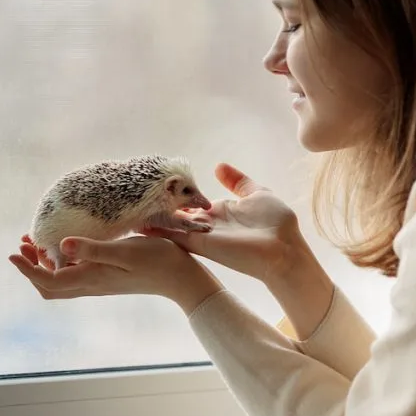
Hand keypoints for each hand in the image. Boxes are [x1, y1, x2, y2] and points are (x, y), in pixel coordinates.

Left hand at [8, 234, 223, 312]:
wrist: (182, 278)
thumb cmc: (156, 261)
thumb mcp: (124, 251)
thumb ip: (93, 249)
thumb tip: (61, 245)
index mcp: (90, 278)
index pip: (47, 280)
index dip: (26, 269)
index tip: (12, 254)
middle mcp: (91, 284)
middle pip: (49, 286)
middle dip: (31, 268)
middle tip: (23, 246)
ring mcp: (99, 283)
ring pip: (61, 282)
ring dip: (44, 265)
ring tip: (37, 243)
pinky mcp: (108, 278)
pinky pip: (75, 276)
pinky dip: (62, 263)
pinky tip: (67, 247)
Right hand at [144, 163, 315, 284]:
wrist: (284, 249)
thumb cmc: (276, 223)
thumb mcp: (257, 193)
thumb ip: (237, 181)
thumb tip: (218, 166)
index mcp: (219, 212)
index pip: (191, 202)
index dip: (175, 194)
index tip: (157, 184)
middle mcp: (207, 224)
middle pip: (178, 213)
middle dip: (160, 205)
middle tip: (138, 195)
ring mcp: (202, 235)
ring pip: (172, 224)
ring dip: (154, 218)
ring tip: (132, 209)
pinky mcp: (201, 244)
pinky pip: (175, 236)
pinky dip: (158, 232)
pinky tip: (140, 225)